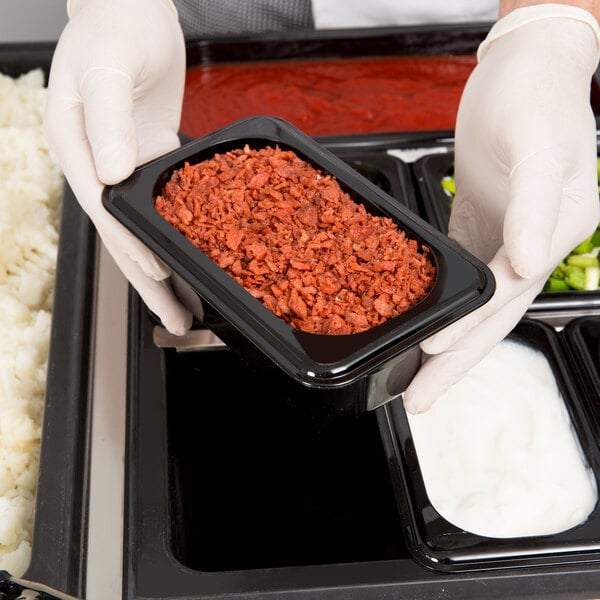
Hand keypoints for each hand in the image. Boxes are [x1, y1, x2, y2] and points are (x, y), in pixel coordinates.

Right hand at [44, 0, 192, 334]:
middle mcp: (97, 163)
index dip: (132, 247)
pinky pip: (162, 203)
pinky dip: (176, 232)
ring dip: (163, 266)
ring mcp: (123, 162)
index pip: (105, 212)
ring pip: (143, 227)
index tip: (159, 276)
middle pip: (123, 235)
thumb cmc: (114, 27)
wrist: (132, 6)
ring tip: (184, 303)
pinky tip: (191, 251)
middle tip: (175, 318)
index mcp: (76, 146)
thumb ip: (109, 121)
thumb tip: (114, 175)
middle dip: (148, 280)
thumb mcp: (108, 70)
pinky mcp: (149, 155)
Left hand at [404, 5, 599, 412]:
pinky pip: (461, 268)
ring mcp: (507, 235)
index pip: (506, 298)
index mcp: (554, 232)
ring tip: (416, 370)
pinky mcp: (483, 220)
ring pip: (474, 302)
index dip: (468, 329)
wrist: (524, 68)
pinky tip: (423, 315)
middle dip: (453, 360)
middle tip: (419, 397)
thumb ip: (536, 205)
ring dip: (446, 338)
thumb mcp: (540, 145)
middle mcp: (531, 243)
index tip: (430, 355)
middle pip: (489, 317)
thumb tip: (527, 263)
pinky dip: (442, 297)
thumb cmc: (536, 96)